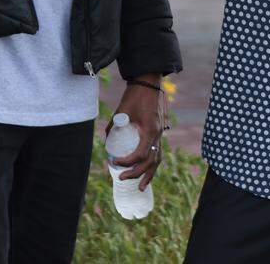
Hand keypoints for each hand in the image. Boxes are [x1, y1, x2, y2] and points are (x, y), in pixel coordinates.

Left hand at [107, 76, 167, 190]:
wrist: (149, 81)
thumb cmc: (135, 94)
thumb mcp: (122, 110)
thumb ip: (114, 126)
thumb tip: (107, 139)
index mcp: (150, 129)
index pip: (140, 154)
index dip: (127, 161)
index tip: (114, 161)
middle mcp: (158, 133)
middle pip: (150, 161)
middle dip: (136, 173)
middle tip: (121, 178)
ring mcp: (161, 132)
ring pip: (158, 159)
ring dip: (149, 174)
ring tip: (141, 187)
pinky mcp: (160, 131)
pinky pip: (158, 151)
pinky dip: (153, 164)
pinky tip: (148, 172)